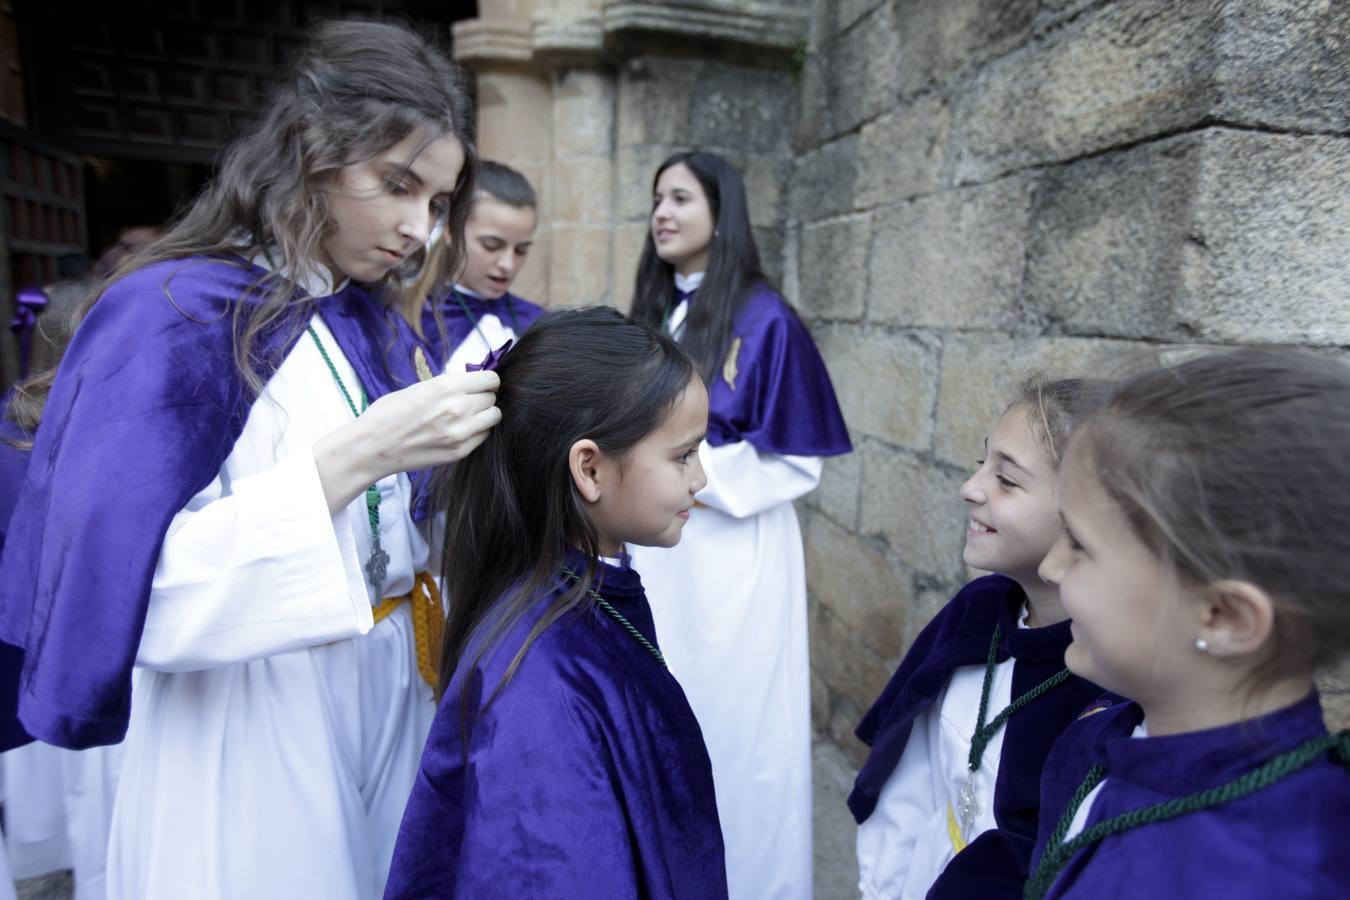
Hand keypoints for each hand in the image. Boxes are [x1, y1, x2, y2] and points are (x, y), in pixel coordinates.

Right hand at [313, 370, 500, 513]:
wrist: (372, 447)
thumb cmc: (389, 413)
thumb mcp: (419, 387)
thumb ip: (449, 385)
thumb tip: (473, 383)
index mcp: (446, 386)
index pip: (490, 379)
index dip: (487, 381)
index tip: (482, 384)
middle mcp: (457, 408)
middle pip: (492, 398)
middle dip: (484, 397)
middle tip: (470, 401)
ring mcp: (460, 433)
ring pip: (494, 417)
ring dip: (484, 415)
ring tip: (467, 416)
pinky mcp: (459, 452)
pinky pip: (483, 436)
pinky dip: (477, 432)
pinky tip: (459, 431)